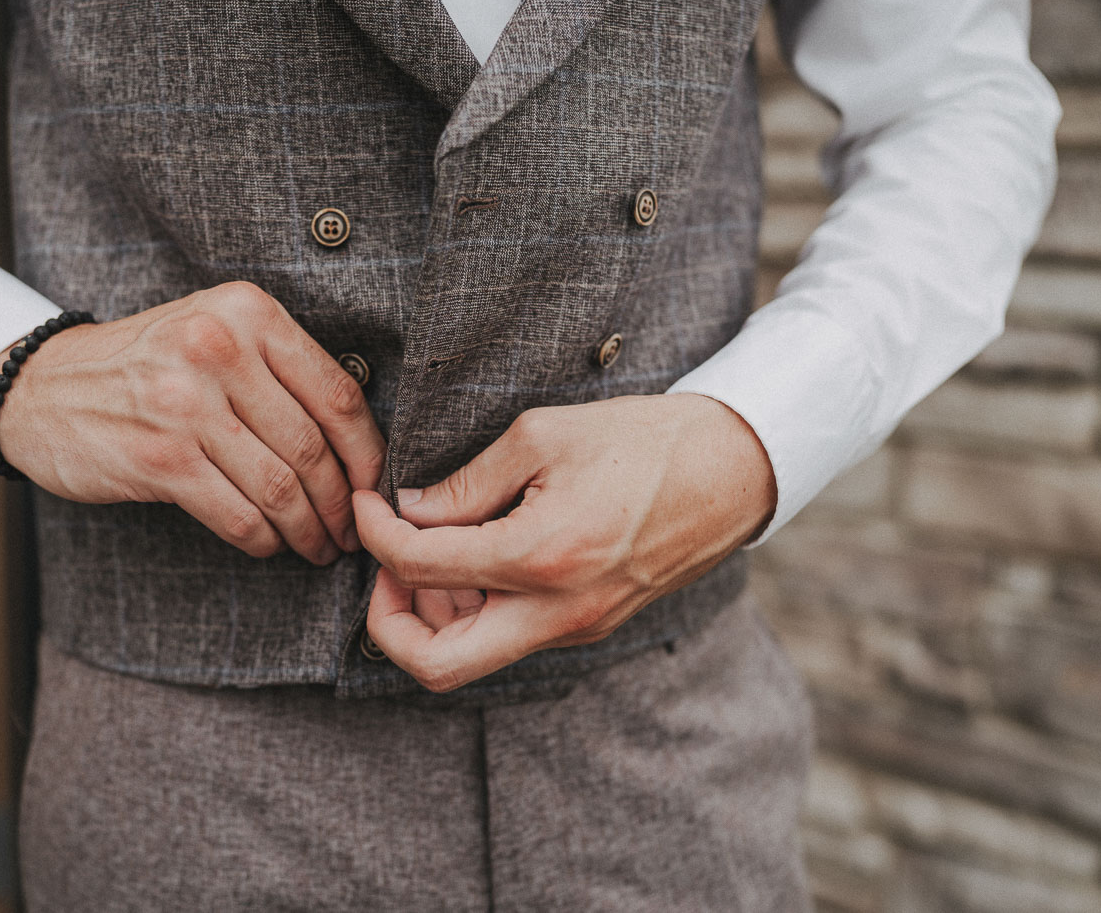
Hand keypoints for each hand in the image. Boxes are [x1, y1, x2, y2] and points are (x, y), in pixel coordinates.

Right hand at [0, 281, 385, 564]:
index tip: (375, 488)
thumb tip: (360, 445)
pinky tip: (269, 545)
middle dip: (341, 502)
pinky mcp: (158, 456)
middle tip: (350, 531)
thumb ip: (279, 371)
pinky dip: (263, 539)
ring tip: (318, 547)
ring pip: (280, 486)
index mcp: (247, 312)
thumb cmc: (148, 367)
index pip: (338, 393)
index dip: (367, 453)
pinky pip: (237, 514)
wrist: (42, 388)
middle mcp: (218, 348)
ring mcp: (185, 403)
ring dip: (308, 529)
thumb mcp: (214, 336)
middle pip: (312, 446)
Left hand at [351, 393, 774, 691]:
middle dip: (388, 622)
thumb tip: (410, 512)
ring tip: (432, 548)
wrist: (732, 470)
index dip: (375, 534)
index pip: (420, 568)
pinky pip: (510, 639)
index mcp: (541, 555)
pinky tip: (474, 559)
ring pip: (471, 658)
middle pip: (436, 665)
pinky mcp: (588, 627)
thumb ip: (467, 483)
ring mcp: (576, 628)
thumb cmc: (643, 440)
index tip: (368, 504)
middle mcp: (558, 611)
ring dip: (432, 616)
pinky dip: (474, 611)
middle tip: (386, 565)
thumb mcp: (543, 435)